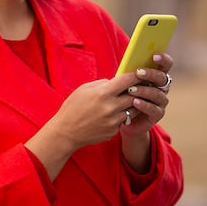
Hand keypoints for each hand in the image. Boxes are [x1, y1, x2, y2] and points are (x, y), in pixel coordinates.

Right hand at [25, 72, 143, 178]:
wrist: (66, 132)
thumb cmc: (73, 108)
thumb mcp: (84, 89)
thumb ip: (102, 83)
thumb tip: (115, 81)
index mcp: (102, 93)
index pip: (127, 80)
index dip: (135, 75)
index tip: (140, 73)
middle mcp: (111, 107)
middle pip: (135, 95)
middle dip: (138, 90)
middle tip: (139, 86)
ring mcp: (113, 121)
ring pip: (133, 109)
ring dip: (133, 103)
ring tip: (128, 100)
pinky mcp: (114, 131)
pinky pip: (124, 120)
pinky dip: (122, 115)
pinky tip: (114, 114)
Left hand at [121, 52, 172, 137]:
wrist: (123, 118)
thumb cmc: (123, 96)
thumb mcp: (125, 82)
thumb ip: (129, 73)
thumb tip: (127, 61)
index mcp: (156, 76)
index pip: (165, 65)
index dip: (163, 59)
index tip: (154, 55)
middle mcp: (162, 88)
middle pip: (162, 78)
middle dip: (151, 74)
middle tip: (139, 72)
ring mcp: (161, 101)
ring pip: (157, 93)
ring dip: (144, 90)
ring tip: (131, 89)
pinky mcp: (157, 114)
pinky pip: (154, 109)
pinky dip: (145, 105)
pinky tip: (135, 102)